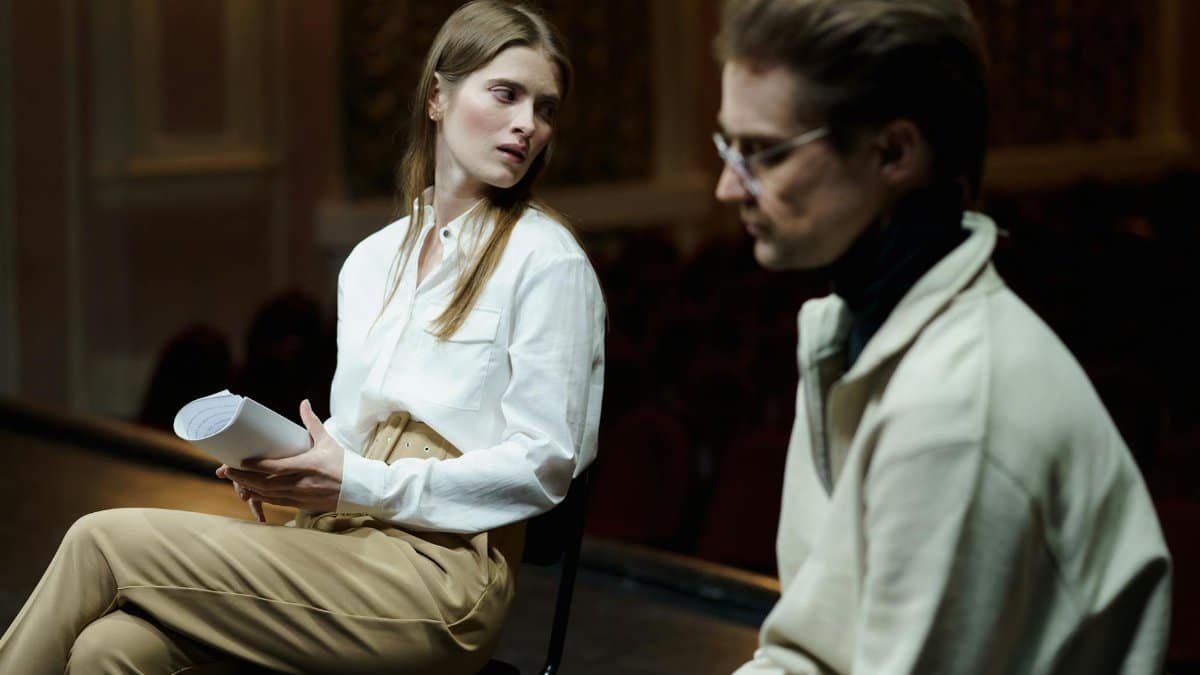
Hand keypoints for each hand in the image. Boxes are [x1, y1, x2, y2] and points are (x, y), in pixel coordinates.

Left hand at [215, 399, 344, 512]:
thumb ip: (312, 423)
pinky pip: (276, 502)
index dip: (255, 466)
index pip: (276, 467)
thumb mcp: (328, 441)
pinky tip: (251, 492)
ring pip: (268, 495)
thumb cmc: (345, 464)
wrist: (360, 489)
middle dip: (243, 477)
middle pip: (265, 483)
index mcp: (308, 465)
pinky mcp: (302, 504)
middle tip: (225, 470)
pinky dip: (262, 497)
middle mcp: (302, 483)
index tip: (240, 460)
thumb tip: (303, 402)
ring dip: (249, 488)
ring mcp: (301, 496)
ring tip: (233, 480)